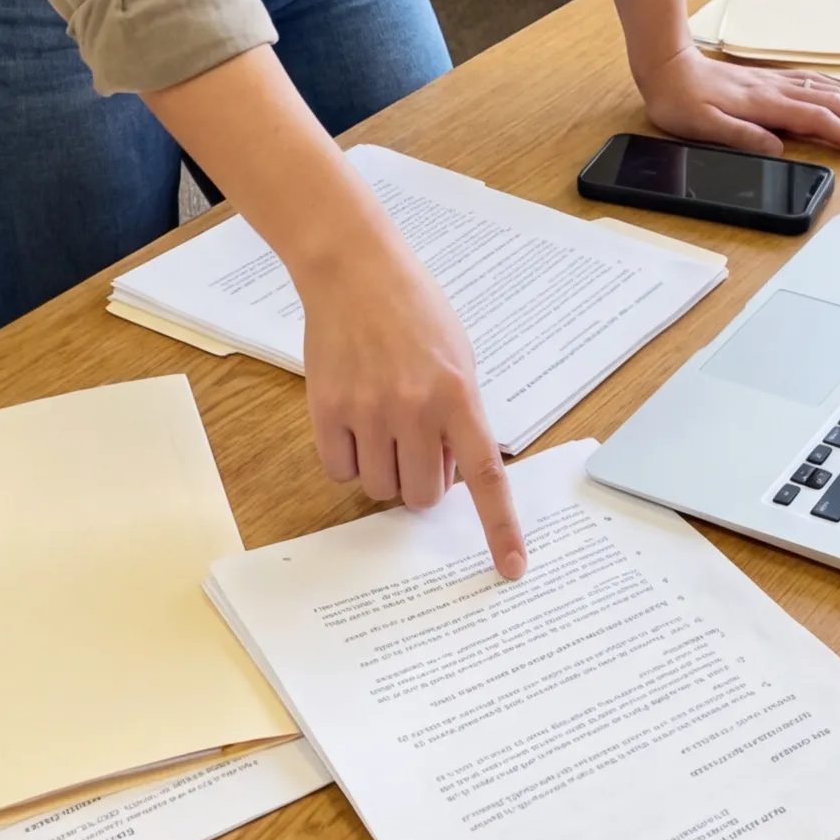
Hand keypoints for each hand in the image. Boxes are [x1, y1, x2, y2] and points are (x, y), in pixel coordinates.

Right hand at [298, 208, 526, 579]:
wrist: (354, 271)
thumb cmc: (413, 310)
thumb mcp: (458, 357)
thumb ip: (460, 416)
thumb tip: (450, 474)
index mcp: (458, 395)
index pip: (486, 476)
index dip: (499, 527)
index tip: (511, 568)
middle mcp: (415, 409)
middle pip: (423, 496)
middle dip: (423, 480)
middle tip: (417, 443)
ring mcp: (368, 412)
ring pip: (381, 488)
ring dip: (386, 469)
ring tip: (383, 420)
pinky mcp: (328, 411)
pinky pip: (341, 471)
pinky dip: (350, 458)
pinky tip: (353, 418)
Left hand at [633, 44, 839, 161]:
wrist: (666, 66)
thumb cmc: (680, 100)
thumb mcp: (701, 126)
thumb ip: (740, 135)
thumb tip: (777, 148)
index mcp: (765, 104)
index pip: (820, 121)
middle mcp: (778, 89)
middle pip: (837, 105)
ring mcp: (777, 82)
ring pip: (832, 93)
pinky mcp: (772, 80)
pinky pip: (817, 83)